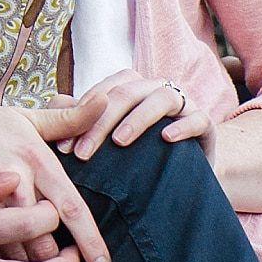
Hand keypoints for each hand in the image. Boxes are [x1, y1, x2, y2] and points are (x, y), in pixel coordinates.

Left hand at [54, 69, 214, 162]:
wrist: (184, 173)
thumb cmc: (140, 153)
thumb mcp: (109, 139)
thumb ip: (82, 119)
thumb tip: (56, 103)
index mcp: (132, 88)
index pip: (103, 91)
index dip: (82, 116)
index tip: (63, 148)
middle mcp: (156, 89)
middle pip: (127, 92)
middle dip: (101, 121)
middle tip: (83, 153)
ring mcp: (183, 103)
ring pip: (162, 97)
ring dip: (139, 118)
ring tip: (120, 142)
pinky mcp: (205, 123)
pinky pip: (197, 118)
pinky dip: (182, 126)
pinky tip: (166, 138)